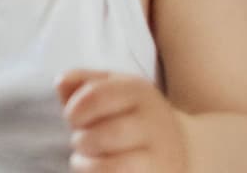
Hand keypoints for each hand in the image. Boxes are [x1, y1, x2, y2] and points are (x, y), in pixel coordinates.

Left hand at [57, 69, 187, 171]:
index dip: (74, 110)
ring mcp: (162, 155)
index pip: (96, 96)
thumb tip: (61, 82)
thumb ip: (81, 81)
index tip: (72, 118)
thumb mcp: (110, 87)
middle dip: (81, 140)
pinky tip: (96, 168)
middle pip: (105, 135)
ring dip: (86, 163)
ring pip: (111, 166)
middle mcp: (155, 122)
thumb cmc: (128, 114)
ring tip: (88, 156)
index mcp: (138, 91)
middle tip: (81, 140)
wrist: (184, 144)